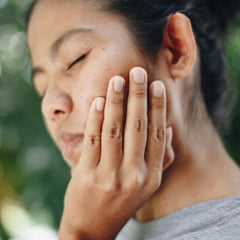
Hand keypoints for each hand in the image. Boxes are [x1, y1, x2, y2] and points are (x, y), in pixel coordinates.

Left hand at [59, 67, 173, 239]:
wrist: (93, 226)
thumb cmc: (121, 199)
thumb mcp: (146, 184)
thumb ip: (159, 158)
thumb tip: (165, 127)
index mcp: (151, 176)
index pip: (156, 134)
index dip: (157, 108)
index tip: (157, 85)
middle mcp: (134, 175)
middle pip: (137, 127)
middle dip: (138, 96)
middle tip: (137, 72)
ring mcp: (110, 176)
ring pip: (115, 130)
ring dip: (117, 101)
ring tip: (117, 79)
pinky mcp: (88, 176)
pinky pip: (93, 140)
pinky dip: (96, 118)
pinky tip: (99, 100)